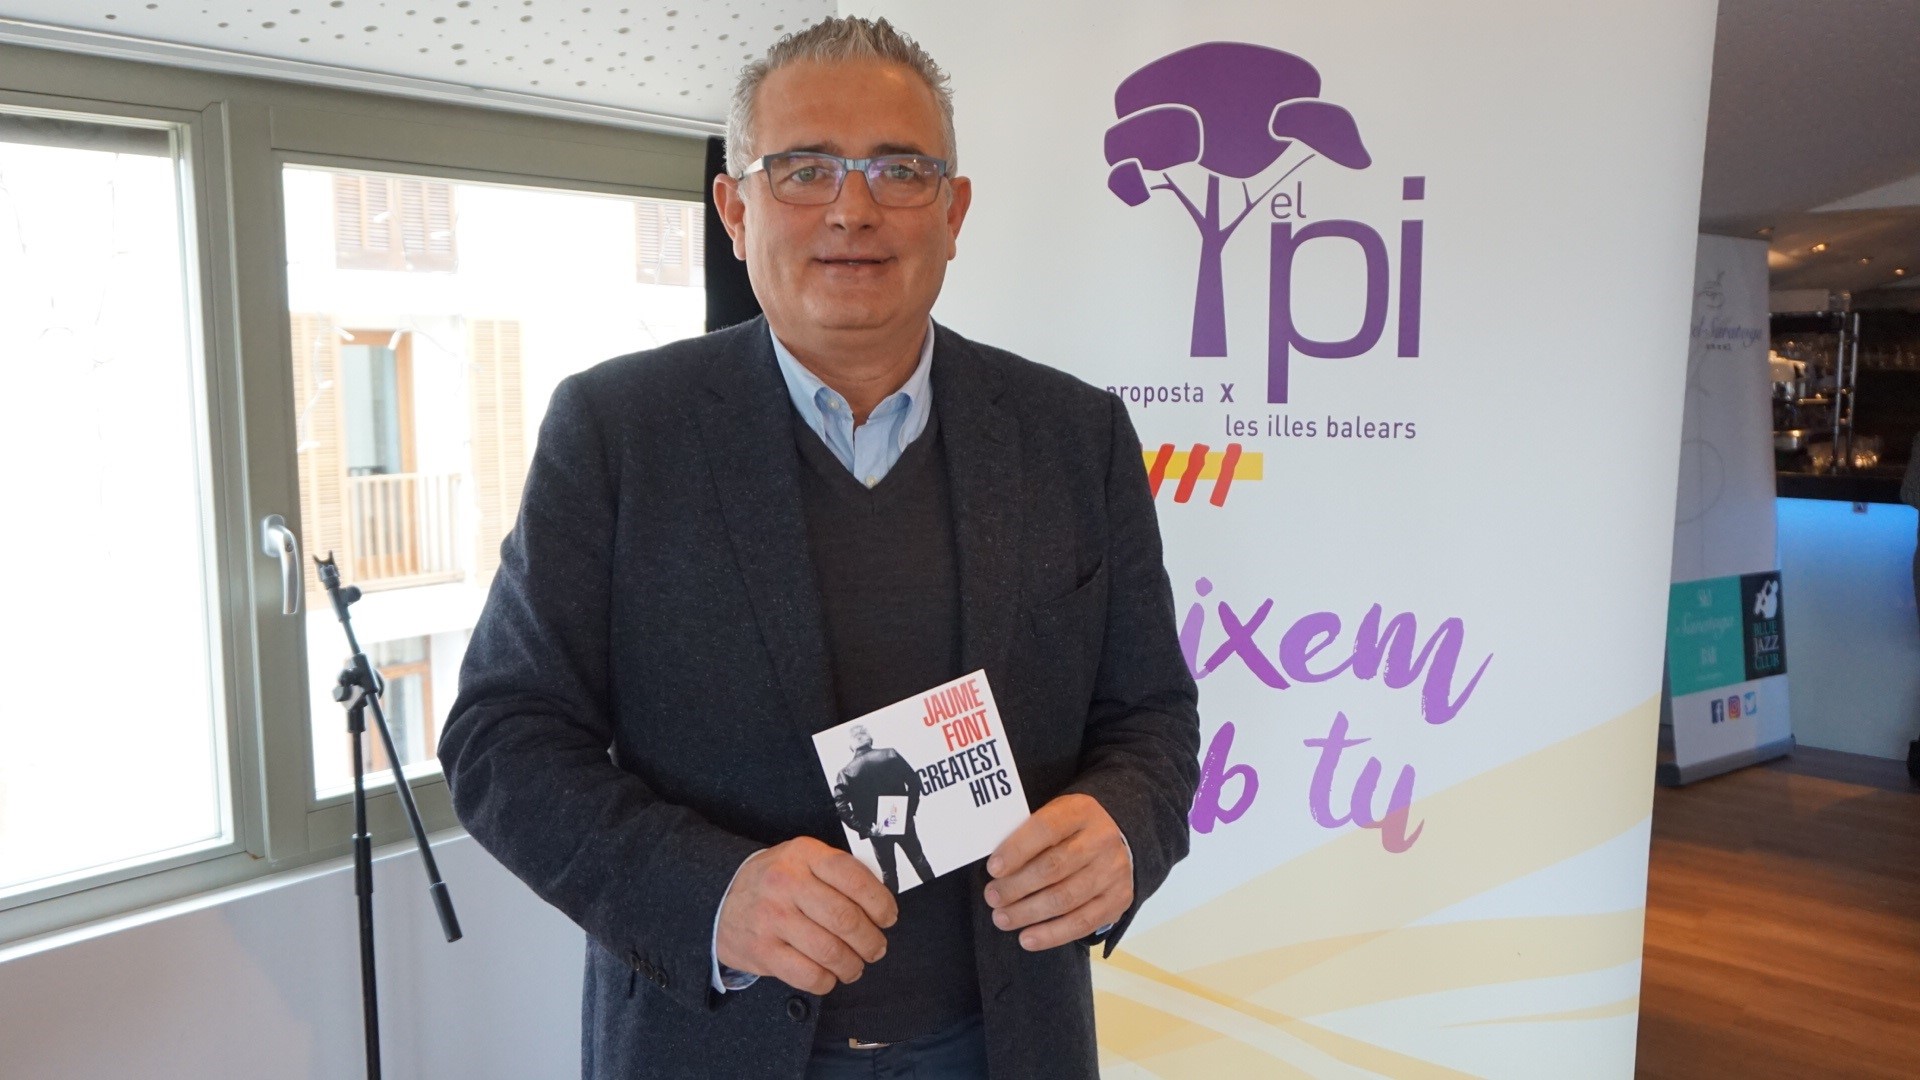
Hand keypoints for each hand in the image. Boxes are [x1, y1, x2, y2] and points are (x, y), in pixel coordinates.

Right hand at [716, 837, 897, 994]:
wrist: (719, 896)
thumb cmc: (774, 880)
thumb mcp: (802, 859)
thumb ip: (836, 873)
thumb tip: (879, 903)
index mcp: (803, 854)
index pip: (854, 877)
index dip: (880, 902)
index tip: (888, 917)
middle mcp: (786, 883)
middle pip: (845, 919)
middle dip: (871, 940)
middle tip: (876, 948)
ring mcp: (772, 918)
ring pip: (830, 951)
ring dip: (852, 965)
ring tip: (855, 966)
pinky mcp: (762, 950)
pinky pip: (808, 975)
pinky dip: (827, 981)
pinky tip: (829, 976)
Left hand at [984, 793, 1131, 950]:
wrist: (1118, 840)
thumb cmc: (1071, 831)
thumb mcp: (1053, 817)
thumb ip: (1028, 835)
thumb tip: (996, 868)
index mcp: (1080, 812)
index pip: (1045, 829)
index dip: (1016, 850)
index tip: (993, 869)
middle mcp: (1102, 840)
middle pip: (1053, 867)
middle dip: (1016, 886)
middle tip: (992, 897)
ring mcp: (1113, 871)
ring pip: (1065, 898)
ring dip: (1028, 913)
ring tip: (1002, 918)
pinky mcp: (1118, 900)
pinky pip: (1082, 923)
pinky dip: (1051, 934)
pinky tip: (1027, 938)